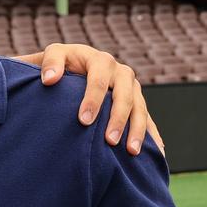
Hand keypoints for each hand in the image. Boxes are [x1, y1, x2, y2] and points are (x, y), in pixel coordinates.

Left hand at [16, 44, 162, 155]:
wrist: (75, 63)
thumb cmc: (62, 62)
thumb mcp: (55, 54)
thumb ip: (51, 63)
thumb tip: (49, 79)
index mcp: (101, 61)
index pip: (99, 81)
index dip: (93, 100)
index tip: (84, 120)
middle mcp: (121, 73)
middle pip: (124, 96)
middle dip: (118, 119)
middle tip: (110, 141)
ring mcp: (132, 88)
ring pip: (140, 108)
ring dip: (137, 130)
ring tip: (132, 151)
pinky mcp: (137, 101)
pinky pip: (148, 118)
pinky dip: (152, 134)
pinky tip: (157, 152)